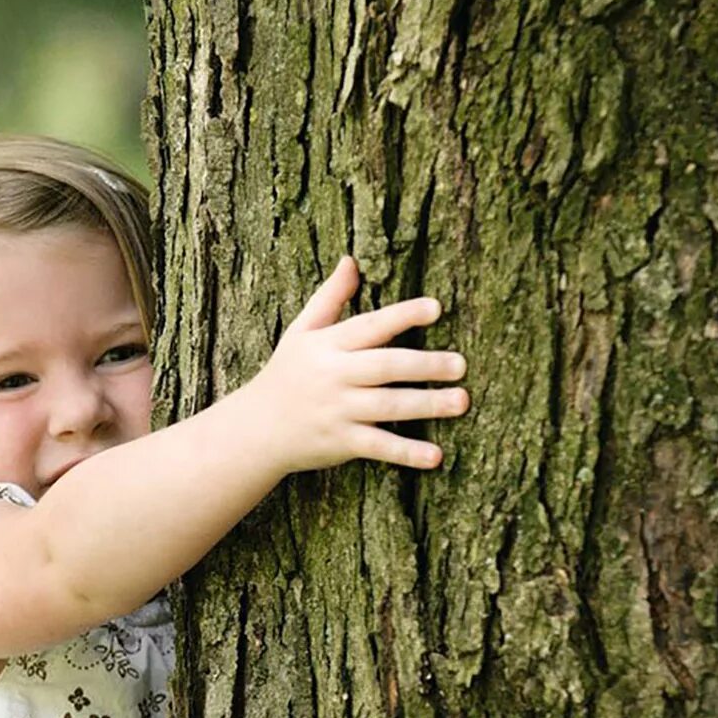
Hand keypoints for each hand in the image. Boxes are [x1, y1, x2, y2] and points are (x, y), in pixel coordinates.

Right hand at [240, 254, 469, 474]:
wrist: (256, 428)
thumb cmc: (287, 374)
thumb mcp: (301, 331)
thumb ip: (330, 297)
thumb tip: (351, 261)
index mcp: (327, 345)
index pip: (369, 326)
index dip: (402, 316)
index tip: (436, 307)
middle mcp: (333, 376)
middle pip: (385, 367)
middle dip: (425, 365)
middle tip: (461, 364)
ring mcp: (338, 411)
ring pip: (388, 407)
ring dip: (427, 405)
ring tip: (461, 401)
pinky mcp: (341, 443)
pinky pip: (378, 447)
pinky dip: (407, 453)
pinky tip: (436, 456)